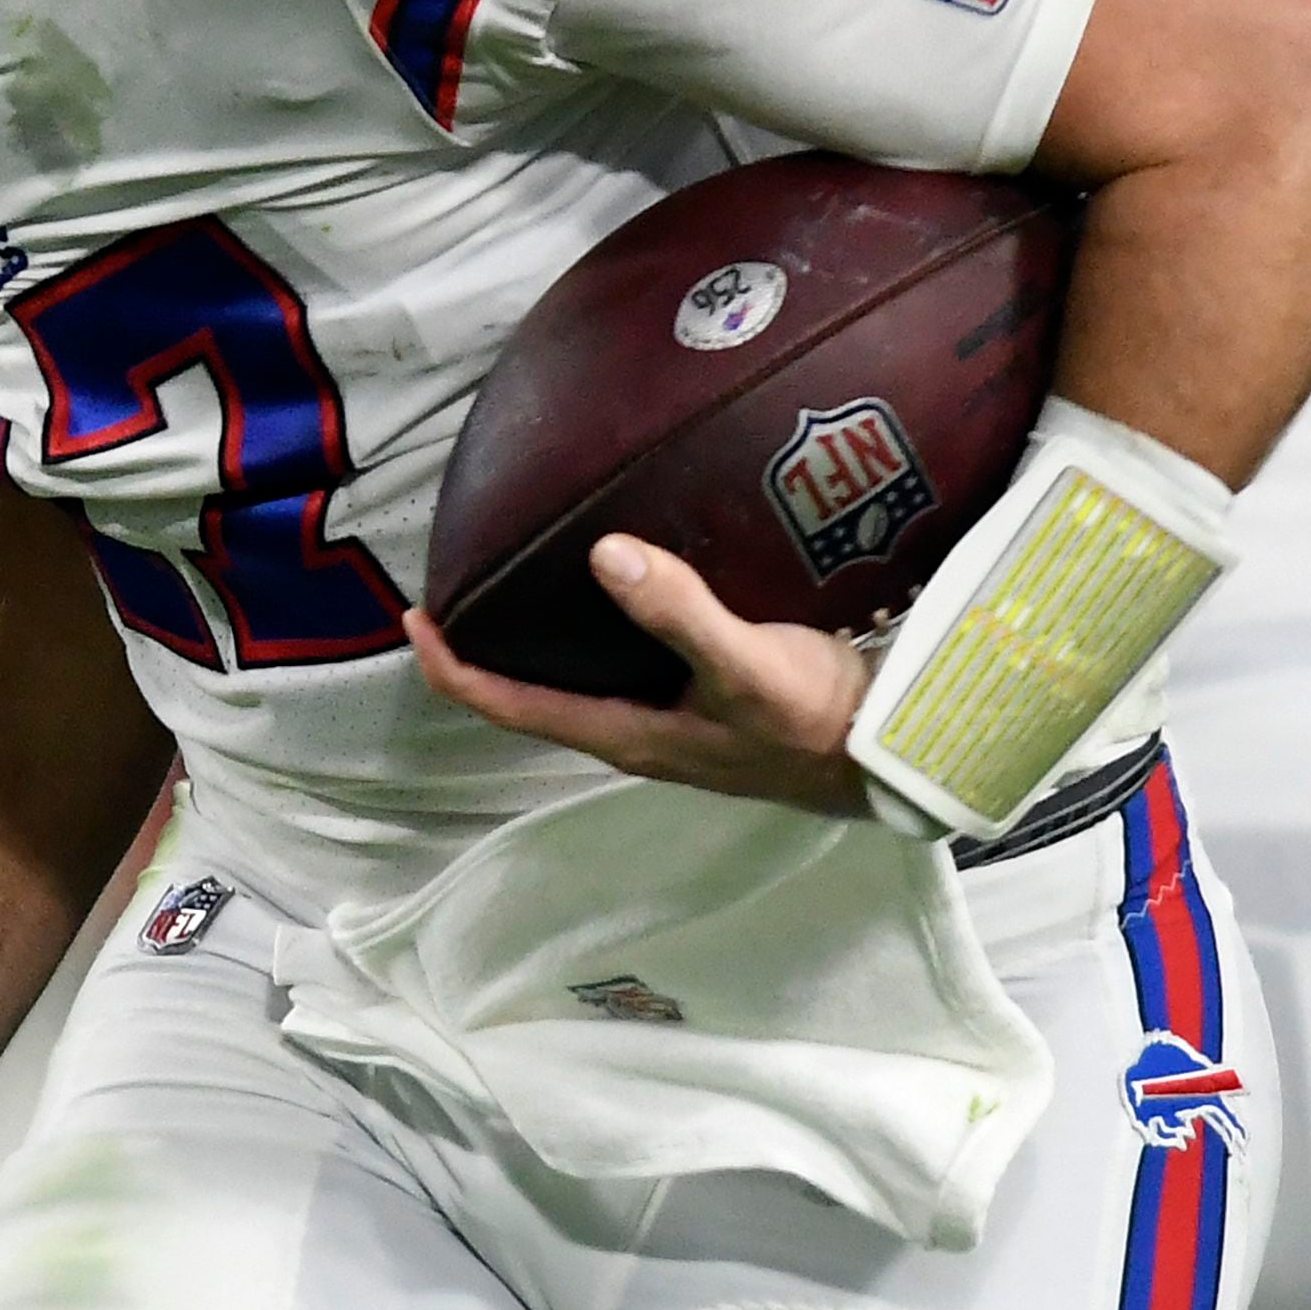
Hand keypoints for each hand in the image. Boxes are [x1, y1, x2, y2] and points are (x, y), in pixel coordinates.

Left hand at [407, 535, 874, 814]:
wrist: (896, 755)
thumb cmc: (818, 722)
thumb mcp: (747, 665)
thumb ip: (677, 613)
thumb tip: (602, 554)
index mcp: (626, 733)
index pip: (509, 707)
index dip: (452, 666)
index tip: (414, 614)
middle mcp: (637, 732)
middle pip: (533, 694)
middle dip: (488, 644)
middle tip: (461, 577)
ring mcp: (672, 721)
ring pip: (581, 677)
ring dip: (543, 633)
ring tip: (525, 566)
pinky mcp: (706, 700)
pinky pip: (630, 660)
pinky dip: (603, 624)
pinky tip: (620, 577)